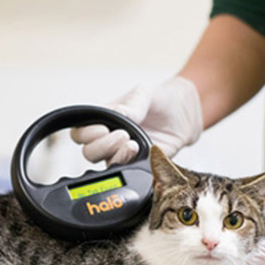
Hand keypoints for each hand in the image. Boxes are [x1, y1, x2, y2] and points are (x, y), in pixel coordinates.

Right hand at [70, 77, 203, 163]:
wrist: (185, 115)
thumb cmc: (161, 100)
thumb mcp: (144, 94)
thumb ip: (130, 105)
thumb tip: (116, 115)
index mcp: (103, 120)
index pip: (80, 133)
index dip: (86, 134)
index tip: (103, 127)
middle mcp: (108, 139)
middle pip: (89, 152)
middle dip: (102, 145)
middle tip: (122, 134)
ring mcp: (121, 154)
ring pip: (104, 164)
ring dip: (116, 155)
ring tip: (132, 143)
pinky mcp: (137, 165)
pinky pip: (125, 171)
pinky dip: (128, 163)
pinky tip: (139, 151)